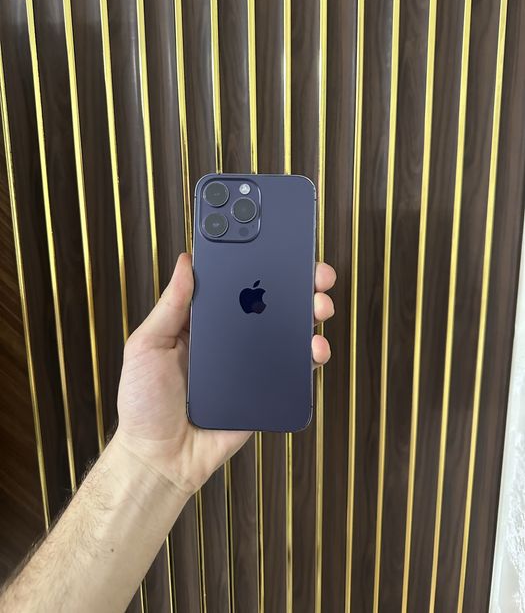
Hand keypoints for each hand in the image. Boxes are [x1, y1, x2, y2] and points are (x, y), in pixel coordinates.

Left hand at [114, 253, 335, 496]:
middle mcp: (231, 338)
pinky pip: (293, 369)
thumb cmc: (144, 402)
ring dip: (310, 314)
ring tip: (318, 306)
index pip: (236, 284)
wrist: (161, 458)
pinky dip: (309, 356)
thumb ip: (171, 305)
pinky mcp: (265, 390)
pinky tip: (314, 348)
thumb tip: (187, 262)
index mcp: (203, 322)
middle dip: (297, 284)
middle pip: (270, 303)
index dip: (258, 263)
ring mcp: (251, 363)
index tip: (278, 245)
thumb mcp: (147, 345)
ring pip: (287, 332)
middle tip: (314, 274)